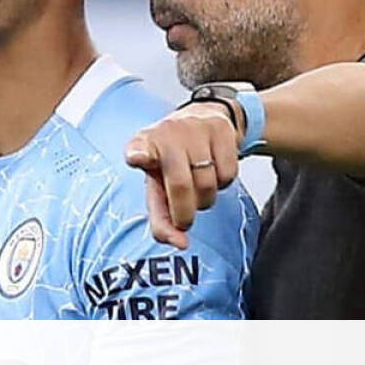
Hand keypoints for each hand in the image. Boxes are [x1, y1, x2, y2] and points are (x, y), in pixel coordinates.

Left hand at [124, 101, 241, 248]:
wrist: (202, 120)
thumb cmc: (172, 160)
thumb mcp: (158, 185)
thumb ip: (162, 220)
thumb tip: (181, 244)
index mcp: (144, 144)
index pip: (138, 149)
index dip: (138, 154)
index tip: (137, 157)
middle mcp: (168, 132)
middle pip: (181, 185)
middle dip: (184, 214)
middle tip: (184, 220)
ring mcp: (195, 128)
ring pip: (208, 184)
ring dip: (205, 199)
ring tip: (198, 190)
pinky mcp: (220, 129)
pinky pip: (228, 174)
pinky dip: (223, 183)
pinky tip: (214, 172)